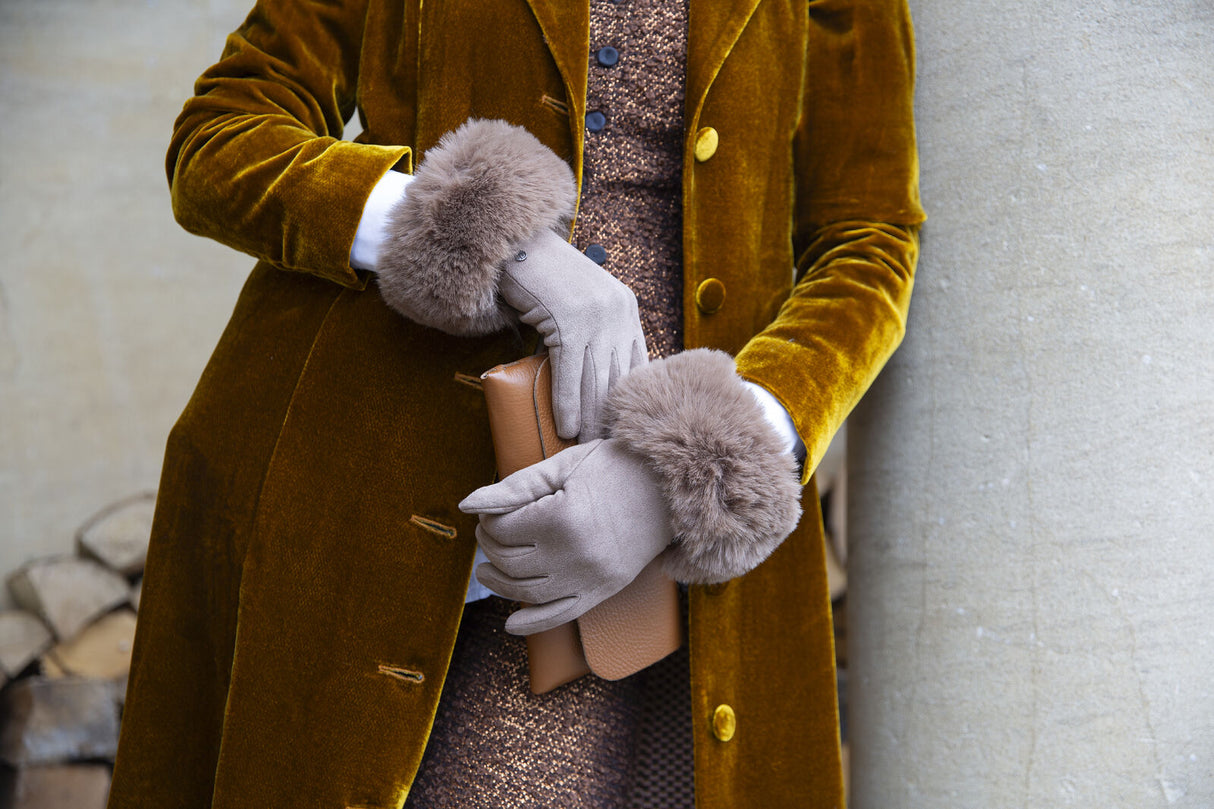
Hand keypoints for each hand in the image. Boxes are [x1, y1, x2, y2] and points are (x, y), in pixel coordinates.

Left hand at [458, 439, 670, 634]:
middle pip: (509, 561)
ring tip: (487, 569)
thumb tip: (467, 505)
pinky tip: (512, 623)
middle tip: (487, 532)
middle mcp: (573, 554)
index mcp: (561, 518)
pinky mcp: (603, 591)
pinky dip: (532, 624)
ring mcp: (590, 577)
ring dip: (500, 583)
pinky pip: (560, 616)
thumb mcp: (563, 466)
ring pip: (527, 592)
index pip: (502, 530)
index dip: (488, 520)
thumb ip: (514, 487)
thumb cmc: (615, 468)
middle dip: (490, 547)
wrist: (670, 489)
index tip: (489, 510)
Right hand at [499, 229, 646, 441]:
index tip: (629, 428)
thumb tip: (598, 375)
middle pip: (618, 378)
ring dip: (590, 419)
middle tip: (610, 448)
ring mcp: (593, 317)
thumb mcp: (586, 301)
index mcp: (627, 308)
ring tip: (586, 447)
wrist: (519, 245)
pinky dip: (568, 404)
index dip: (633, 400)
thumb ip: (599, 330)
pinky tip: (566, 427)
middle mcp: (617, 313)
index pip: (638, 364)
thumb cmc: (547, 278)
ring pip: (595, 380)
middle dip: (612, 417)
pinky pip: (569, 373)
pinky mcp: (566, 321)